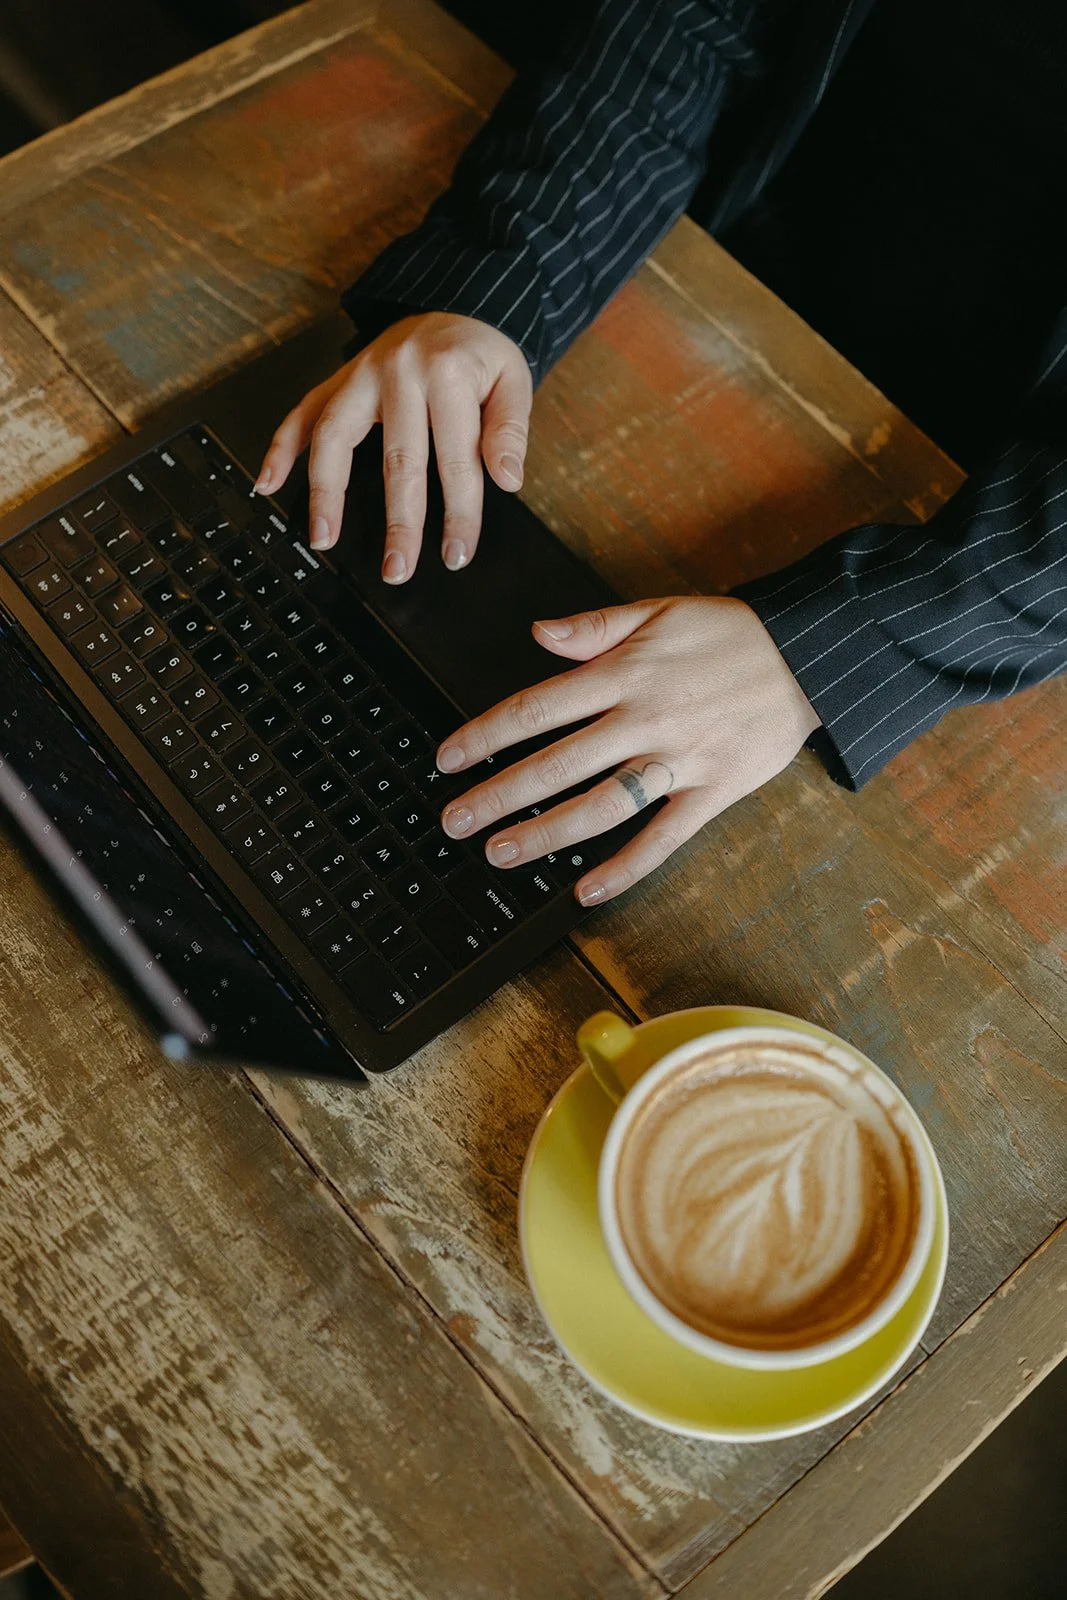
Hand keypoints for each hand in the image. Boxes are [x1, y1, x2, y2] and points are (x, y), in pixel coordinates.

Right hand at [256, 313, 531, 581]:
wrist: (454, 304)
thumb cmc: (481, 353)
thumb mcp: (514, 381)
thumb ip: (510, 430)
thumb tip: (507, 479)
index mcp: (448, 374)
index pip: (456, 458)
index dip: (459, 513)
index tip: (456, 554)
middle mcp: (400, 372)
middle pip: (398, 458)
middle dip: (398, 521)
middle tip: (396, 568)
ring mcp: (362, 375)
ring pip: (336, 434)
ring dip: (326, 491)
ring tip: (323, 538)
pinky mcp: (339, 379)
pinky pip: (302, 412)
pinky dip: (281, 448)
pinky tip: (268, 483)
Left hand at [434, 597, 820, 904]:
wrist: (809, 656)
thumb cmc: (730, 633)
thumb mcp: (659, 611)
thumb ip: (595, 626)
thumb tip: (539, 633)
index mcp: (624, 673)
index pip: (536, 708)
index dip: (485, 736)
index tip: (449, 758)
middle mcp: (644, 720)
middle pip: (555, 765)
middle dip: (497, 795)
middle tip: (454, 820)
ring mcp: (679, 760)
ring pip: (600, 806)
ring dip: (546, 835)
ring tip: (500, 853)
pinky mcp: (713, 792)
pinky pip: (663, 838)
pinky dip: (625, 868)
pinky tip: (587, 891)